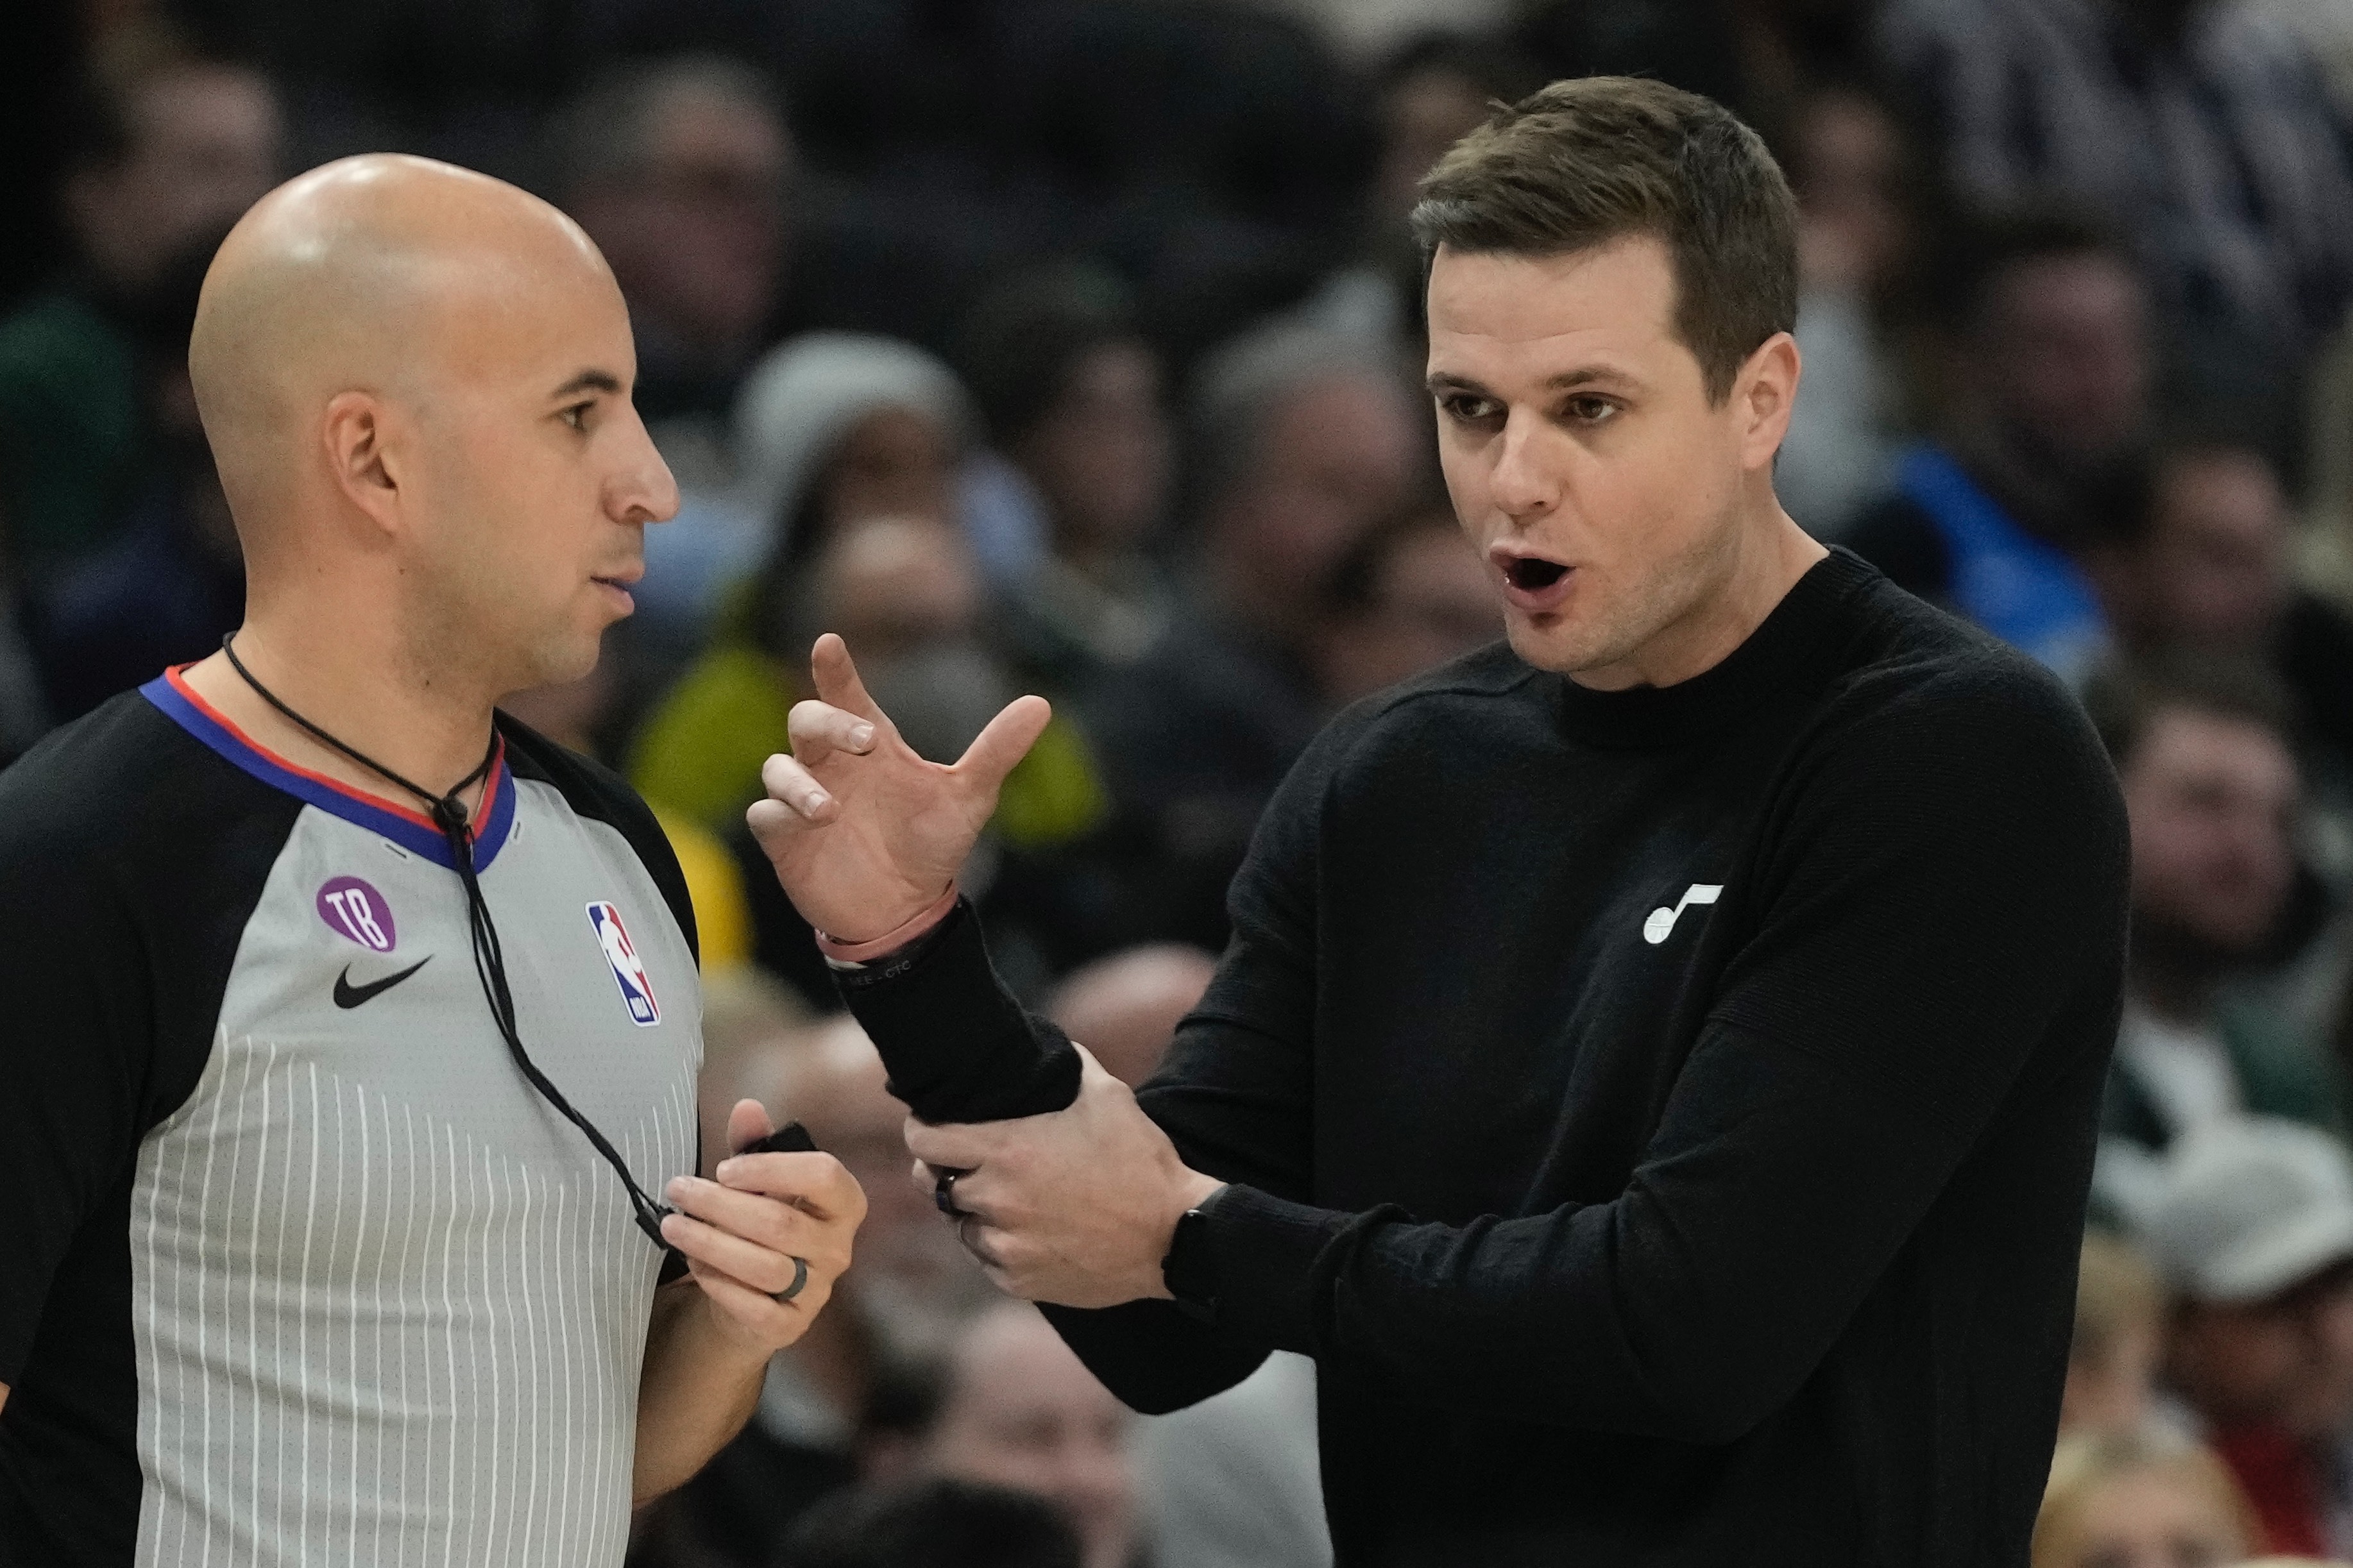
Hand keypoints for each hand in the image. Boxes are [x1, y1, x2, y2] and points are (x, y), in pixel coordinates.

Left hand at [660, 1099, 867, 1352]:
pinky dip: (718, 1284)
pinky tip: (694, 1265)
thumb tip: (747, 1107)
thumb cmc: (762, 1223)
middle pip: (781, 1222)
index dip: (771, 1168)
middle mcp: (839, 1247)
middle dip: (720, 1204)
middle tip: (677, 1190)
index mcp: (844, 1203)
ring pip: (764, 1265)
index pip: (823, 1175)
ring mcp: (818, 1290)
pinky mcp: (791, 1325)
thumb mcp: (759, 1181)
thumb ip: (755, 1145)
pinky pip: (754, 1306)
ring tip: (671, 1225)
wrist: (758, 1297)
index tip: (723, 1169)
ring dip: (710, 1243)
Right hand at [745, 633, 1051, 942]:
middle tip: (864, 740)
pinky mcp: (785, 838)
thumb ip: (997, 751)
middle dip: (828, 722)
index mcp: (871, 746)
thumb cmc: (930, 844)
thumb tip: (1041, 704)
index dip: (834, 670)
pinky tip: (804, 824)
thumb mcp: (969, 798)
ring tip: (831, 810)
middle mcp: (832, 765)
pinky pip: (766, 814)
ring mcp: (805, 799)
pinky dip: (778, 814)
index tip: (829, 644)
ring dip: (799, 782)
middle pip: (807, 720)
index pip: (846, 696)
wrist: (906, 909)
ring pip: (778, 767)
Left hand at [904, 1048, 1223, 1308]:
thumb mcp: (1108, 1097)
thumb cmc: (1142, 1163)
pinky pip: (987, 1258)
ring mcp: (1005, 1245)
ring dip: (975, 1210)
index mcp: (1007, 1150)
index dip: (921, 1129)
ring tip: (1015, 1198)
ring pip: (960, 1224)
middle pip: (934, 1183)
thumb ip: (1068, 1066)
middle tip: (977, 1162)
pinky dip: (1000, 1244)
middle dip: (948, 1170)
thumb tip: (1048, 1044)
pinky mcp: (1018, 1281)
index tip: (932, 1125)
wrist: (1175, 1237)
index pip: (922, 1140)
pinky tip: (1033, 1230)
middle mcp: (996, 1200)